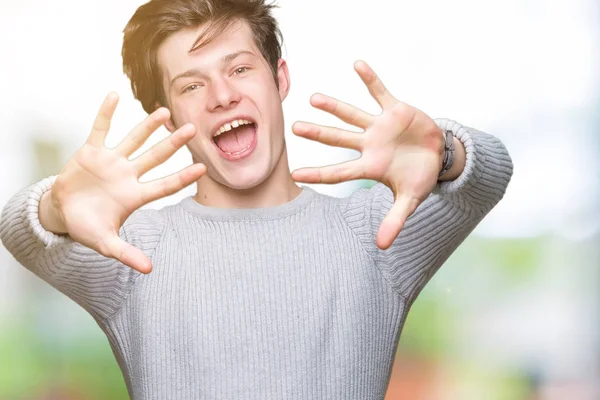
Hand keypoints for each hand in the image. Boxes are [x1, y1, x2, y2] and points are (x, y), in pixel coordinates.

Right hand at [45, 93, 205, 272]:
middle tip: (192, 129)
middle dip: (173, 144)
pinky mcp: (90, 152)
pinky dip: (105, 113)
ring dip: (147, 126)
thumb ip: (126, 253)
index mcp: (134, 196)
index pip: (164, 185)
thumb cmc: (88, 227)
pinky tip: (114, 96)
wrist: (62, 213)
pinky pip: (99, 129)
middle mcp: (128, 175)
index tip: (203, 167)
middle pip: (156, 157)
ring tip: (164, 110)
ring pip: (133, 140)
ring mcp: (111, 161)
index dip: (182, 177)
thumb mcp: (105, 243)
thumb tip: (149, 269)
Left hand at [291, 61, 444, 249]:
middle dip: (318, 134)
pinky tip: (356, 64)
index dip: (318, 173)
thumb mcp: (409, 200)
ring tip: (313, 98)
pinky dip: (370, 80)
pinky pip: (381, 92)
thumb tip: (382, 246)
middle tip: (294, 127)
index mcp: (370, 167)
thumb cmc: (418, 177)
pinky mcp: (396, 110)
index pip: (339, 172)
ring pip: (353, 114)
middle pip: (339, 139)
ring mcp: (380, 126)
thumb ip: (395, 219)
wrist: (438, 156)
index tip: (295, 174)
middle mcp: (369, 145)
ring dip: (335, 107)